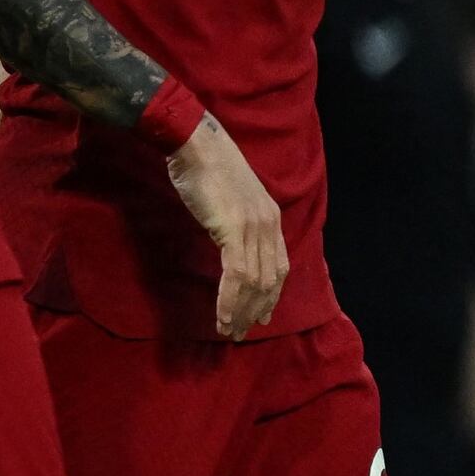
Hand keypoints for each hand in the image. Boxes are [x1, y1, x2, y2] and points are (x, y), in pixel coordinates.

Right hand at [164, 113, 286, 340]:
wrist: (195, 144)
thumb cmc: (204, 165)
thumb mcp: (228, 196)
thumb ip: (235, 218)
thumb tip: (228, 238)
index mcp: (269, 217)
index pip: (278, 266)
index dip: (270, 295)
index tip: (259, 314)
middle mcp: (269, 225)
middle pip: (270, 280)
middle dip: (256, 310)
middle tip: (241, 332)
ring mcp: (254, 228)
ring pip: (254, 283)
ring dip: (241, 311)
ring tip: (229, 330)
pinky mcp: (234, 231)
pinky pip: (237, 276)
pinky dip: (229, 300)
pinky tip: (222, 315)